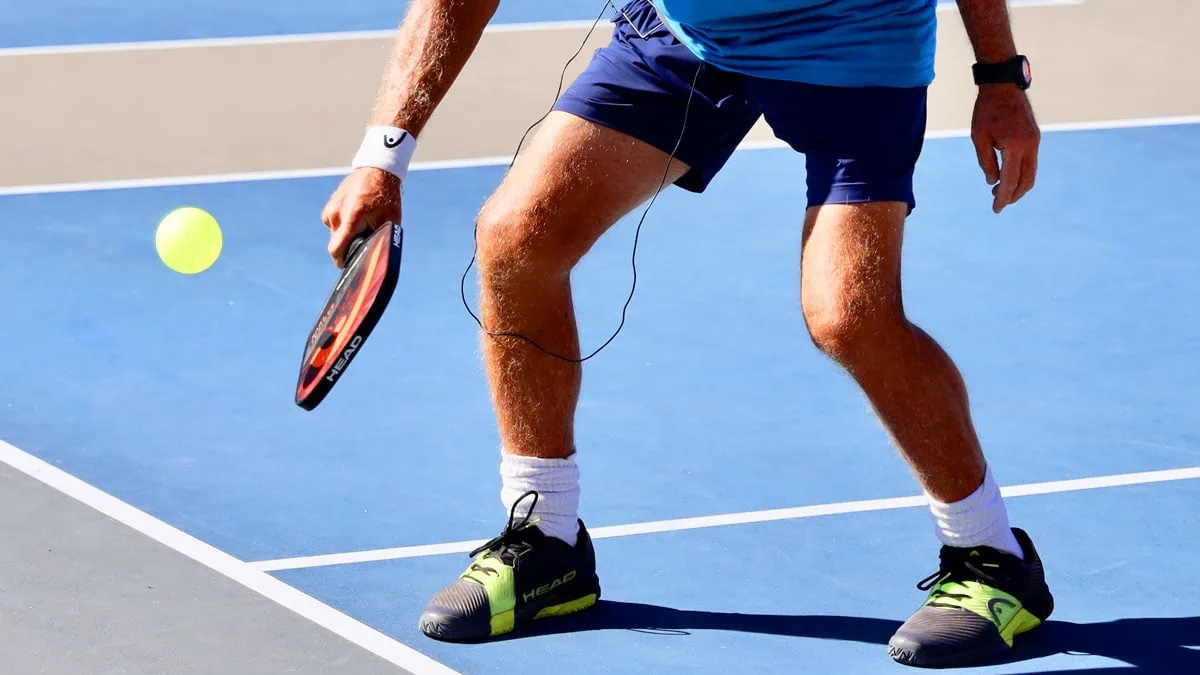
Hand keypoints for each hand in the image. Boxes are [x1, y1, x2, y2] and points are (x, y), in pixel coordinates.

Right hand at [320, 168, 401, 266]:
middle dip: (348, 247)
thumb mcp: (390, 221)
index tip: (350, 267)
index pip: (336, 250)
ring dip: (347, 236)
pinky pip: (335, 224)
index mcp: (350, 219)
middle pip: (337, 244)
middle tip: (364, 243)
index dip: (342, 262)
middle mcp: (336, 214)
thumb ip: (381, 240)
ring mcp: (331, 209)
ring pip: (336, 234)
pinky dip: (344, 226)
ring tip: (363, 226)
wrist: (377, 171)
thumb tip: (377, 261)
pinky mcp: (330, 205)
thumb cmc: (386, 198)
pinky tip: (357, 217)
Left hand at [971, 84, 1039, 213]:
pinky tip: (1007, 176)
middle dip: (1013, 195)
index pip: (1010, 179)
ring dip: (1018, 185)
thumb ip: (986, 161)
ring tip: (999, 191)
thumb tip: (992, 182)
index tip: (996, 210)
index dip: (1003, 197)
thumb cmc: (987, 110)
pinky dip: (1021, 173)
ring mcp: (1035, 141)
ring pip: (1031, 172)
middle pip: (1026, 180)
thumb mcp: (979, 137)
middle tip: (998, 202)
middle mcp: (1030, 145)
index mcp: (1015, 145)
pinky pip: (1030, 162)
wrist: (1003, 86)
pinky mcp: (1035, 137)